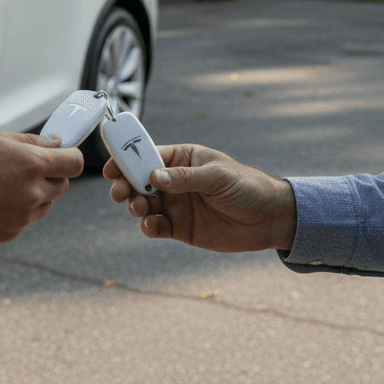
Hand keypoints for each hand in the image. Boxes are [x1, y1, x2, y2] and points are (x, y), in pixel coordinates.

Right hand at [0, 130, 83, 242]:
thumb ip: (31, 142)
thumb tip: (56, 143)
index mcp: (32, 165)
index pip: (74, 163)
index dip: (69, 156)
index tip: (60, 154)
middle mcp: (32, 193)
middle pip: (62, 186)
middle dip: (50, 176)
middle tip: (23, 168)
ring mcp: (22, 217)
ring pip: (44, 205)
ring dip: (34, 195)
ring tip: (1, 185)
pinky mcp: (9, 233)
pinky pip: (24, 221)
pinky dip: (15, 211)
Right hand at [104, 143, 295, 252]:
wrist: (270, 219)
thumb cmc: (247, 186)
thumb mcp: (217, 176)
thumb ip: (184, 177)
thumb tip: (153, 176)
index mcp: (182, 159)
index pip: (147, 155)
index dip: (127, 160)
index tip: (112, 167)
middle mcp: (174, 181)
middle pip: (138, 181)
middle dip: (125, 185)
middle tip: (121, 193)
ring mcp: (175, 205)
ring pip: (143, 204)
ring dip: (135, 206)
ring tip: (140, 209)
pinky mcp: (180, 228)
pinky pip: (156, 227)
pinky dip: (148, 227)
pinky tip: (151, 226)